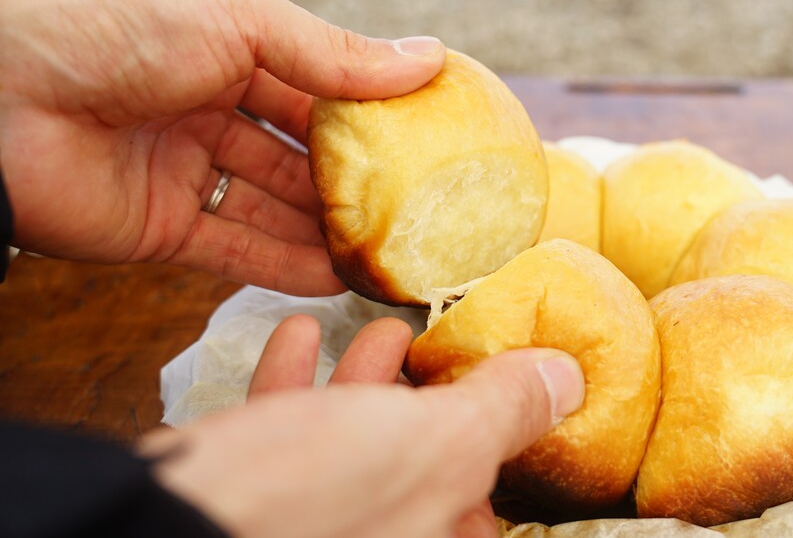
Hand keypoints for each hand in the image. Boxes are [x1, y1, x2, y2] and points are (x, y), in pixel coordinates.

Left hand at [0, 0, 445, 294]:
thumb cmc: (113, 32)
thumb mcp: (238, 22)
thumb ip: (332, 54)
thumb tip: (428, 59)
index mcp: (226, 48)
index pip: (316, 86)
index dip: (371, 112)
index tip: (431, 138)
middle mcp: (209, 108)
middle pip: (300, 153)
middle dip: (357, 180)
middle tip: (422, 207)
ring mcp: (185, 171)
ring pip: (277, 206)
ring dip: (331, 230)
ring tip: (394, 251)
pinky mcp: (161, 229)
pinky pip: (237, 250)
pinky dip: (286, 266)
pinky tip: (339, 277)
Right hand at [140, 316, 584, 537]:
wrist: (166, 525)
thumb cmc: (311, 500)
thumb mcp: (437, 442)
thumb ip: (503, 411)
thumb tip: (569, 379)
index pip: (482, 513)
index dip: (498, 449)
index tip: (500, 387)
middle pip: (414, 474)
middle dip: (428, 400)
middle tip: (440, 350)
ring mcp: (308, 527)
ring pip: (347, 449)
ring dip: (365, 380)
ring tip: (380, 329)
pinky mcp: (248, 498)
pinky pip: (281, 438)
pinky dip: (295, 381)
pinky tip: (298, 333)